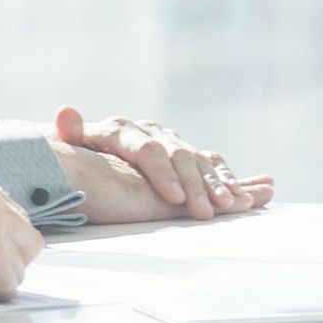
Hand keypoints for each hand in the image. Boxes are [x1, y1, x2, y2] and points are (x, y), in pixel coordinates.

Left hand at [54, 106, 272, 223]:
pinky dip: (234, 180)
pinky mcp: (185, 159)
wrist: (82, 155)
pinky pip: (213, 167)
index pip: (148, 149)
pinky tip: (258, 190)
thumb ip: (68, 135)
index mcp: (122, 131)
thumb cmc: (69, 159)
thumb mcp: (64, 149)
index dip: (163, 173)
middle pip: (179, 157)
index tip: (174, 198)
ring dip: (221, 184)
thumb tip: (66, 111)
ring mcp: (171, 144)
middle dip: (196, 185)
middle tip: (207, 211)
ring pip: (200, 162)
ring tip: (236, 205)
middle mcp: (151, 134)